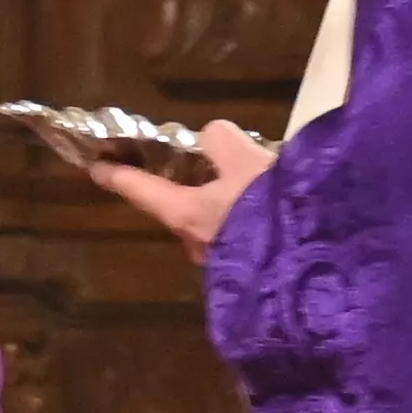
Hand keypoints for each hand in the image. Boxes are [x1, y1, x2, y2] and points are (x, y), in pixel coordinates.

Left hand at [93, 119, 274, 259]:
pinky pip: (234, 238)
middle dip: (183, 189)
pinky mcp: (246, 274)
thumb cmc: (271, 208)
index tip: (97, 169)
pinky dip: (241, 221)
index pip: (141, 191)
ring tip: (245, 187)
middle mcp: (194, 243)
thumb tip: (212, 138)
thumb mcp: (246, 159)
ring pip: (209, 224)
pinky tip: (265, 211)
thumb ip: (220, 140)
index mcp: (185, 214)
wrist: (314, 263)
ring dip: (219, 206)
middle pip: (178, 209)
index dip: (118, 176)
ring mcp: (219, 263)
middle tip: (196, 167)